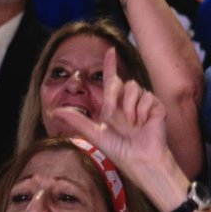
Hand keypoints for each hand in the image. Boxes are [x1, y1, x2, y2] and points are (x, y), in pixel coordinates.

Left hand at [54, 48, 174, 181]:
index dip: (110, 64)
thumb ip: (77, 121)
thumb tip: (54, 111)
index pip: (112, 80)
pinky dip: (142, 111)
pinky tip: (143, 123)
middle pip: (120, 82)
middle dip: (113, 95)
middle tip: (112, 115)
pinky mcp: (156, 107)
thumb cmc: (120, 151)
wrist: (140, 161)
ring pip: (134, 87)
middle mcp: (128, 102)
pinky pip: (148, 97)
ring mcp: (144, 104)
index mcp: (114, 106)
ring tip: (131, 123)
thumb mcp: (95, 135)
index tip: (110, 50)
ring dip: (128, 106)